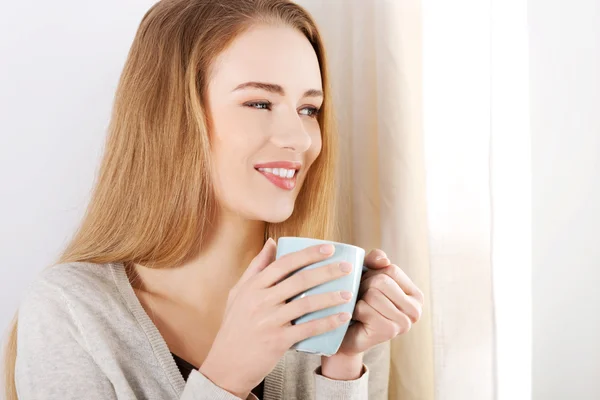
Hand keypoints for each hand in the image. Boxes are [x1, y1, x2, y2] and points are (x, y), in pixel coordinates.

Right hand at [199, 239, 354, 398]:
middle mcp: (260, 301)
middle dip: (327, 271)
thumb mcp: (238, 292)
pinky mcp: (278, 341)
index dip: (308, 254)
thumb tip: (272, 242)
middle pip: (299, 280)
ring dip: (331, 297)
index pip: (284, 263)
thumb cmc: (235, 326)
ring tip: (349, 293)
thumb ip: (256, 267)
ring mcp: (269, 321)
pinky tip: (342, 317)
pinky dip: (327, 322)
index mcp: (253, 286)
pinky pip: (308, 329)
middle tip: (348, 267)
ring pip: (306, 304)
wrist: (226, 365)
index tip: (329, 248)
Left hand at [335, 249, 423, 356]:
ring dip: (358, 299)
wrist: (345, 332)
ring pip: (373, 295)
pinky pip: (365, 309)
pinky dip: (355, 311)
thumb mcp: (367, 273)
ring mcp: (404, 323)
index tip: (368, 286)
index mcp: (415, 295)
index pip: (391, 269)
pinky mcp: (389, 332)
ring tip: (359, 308)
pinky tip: (357, 319)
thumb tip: (384, 261)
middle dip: (364, 286)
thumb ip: (376, 259)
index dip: (372, 274)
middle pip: (382, 281)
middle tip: (361, 299)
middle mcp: (415, 310)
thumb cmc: (359, 300)